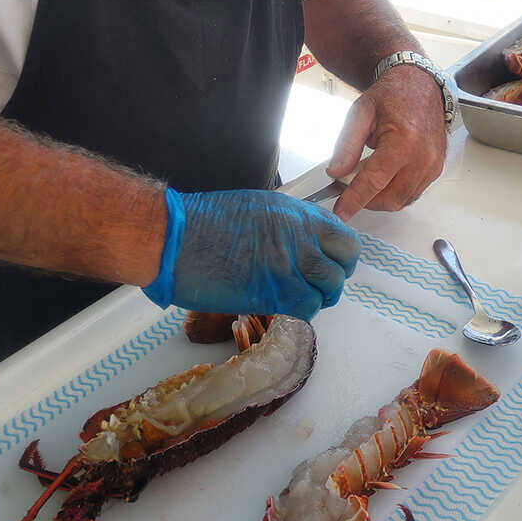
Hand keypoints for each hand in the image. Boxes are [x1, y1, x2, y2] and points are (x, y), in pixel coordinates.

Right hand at [142, 189, 360, 319]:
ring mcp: (289, 266)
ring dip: (315, 299)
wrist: (176, 239)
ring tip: (294, 298)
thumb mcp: (258, 208)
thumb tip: (304, 243)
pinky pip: (305, 309)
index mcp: (296, 214)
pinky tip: (280, 306)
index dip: (341, 257)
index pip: (345, 239)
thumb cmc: (205, 222)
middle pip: (342, 268)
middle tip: (316, 287)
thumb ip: (288, 225)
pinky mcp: (273, 293)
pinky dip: (299, 312)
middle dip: (333, 281)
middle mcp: (299, 238)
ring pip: (327, 291)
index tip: (330, 265)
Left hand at [327, 65, 446, 220]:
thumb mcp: (360, 113)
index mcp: (403, 141)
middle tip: (348, 185)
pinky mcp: (435, 170)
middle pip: (389, 198)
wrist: (420, 86)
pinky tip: (383, 178)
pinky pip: (412, 194)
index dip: (354, 200)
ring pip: (401, 201)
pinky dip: (393, 193)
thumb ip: (346, 145)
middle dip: (365, 200)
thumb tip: (336, 172)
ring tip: (366, 177)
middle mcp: (423, 156)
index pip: (374, 181)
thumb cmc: (392, 95)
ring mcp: (432, 165)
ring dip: (379, 198)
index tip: (340, 213)